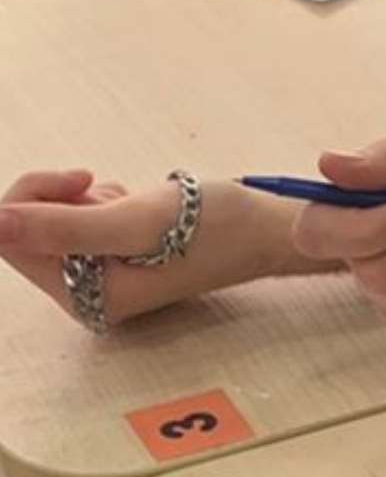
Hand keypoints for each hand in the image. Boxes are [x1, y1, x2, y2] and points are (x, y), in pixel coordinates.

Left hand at [0, 169, 322, 327]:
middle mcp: (88, 296)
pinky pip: (79, 225)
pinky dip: (102, 205)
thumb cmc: (217, 228)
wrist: (268, 231)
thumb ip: (62, 226)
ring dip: (85, 200)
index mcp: (89, 297)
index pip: (11, 240)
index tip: (84, 179)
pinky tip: (139, 208)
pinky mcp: (116, 263)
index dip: (34, 197)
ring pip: (53, 224)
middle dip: (62, 200)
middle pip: (27, 232)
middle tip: (113, 191)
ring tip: (135, 203)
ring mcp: (102, 281)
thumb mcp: (137, 221)